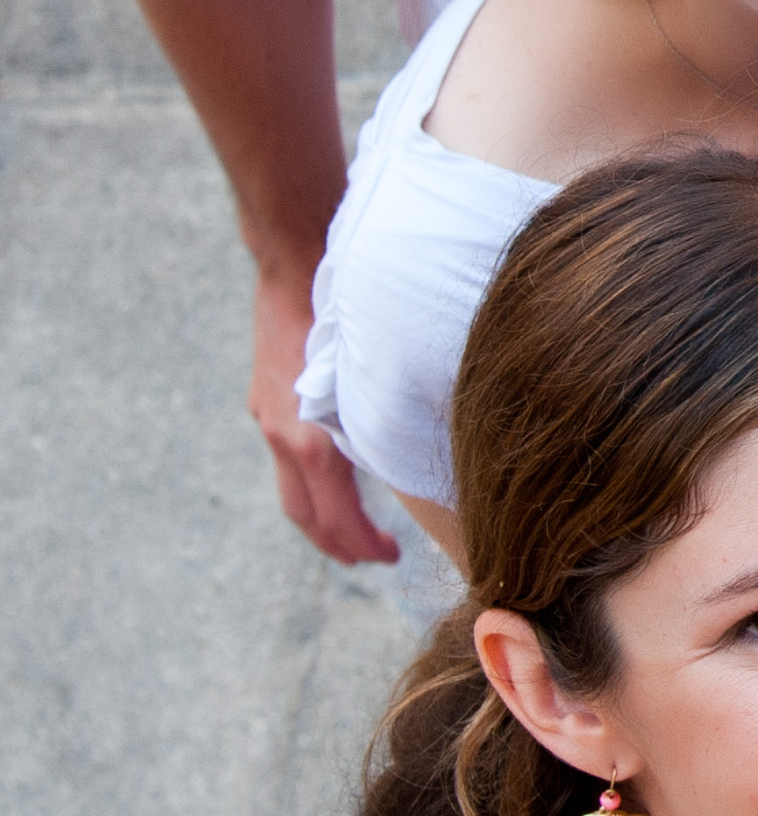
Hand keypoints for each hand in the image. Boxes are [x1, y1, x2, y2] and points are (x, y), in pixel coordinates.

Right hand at [250, 261, 394, 564]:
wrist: (294, 256)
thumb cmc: (345, 301)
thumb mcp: (375, 360)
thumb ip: (389, 406)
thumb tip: (431, 442)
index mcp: (307, 433)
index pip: (332, 511)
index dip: (360, 542)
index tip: (390, 558)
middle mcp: (283, 431)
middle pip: (304, 513)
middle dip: (337, 544)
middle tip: (375, 559)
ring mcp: (270, 416)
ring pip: (293, 489)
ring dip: (324, 518)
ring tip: (360, 534)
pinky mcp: (268, 401)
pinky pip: (290, 457)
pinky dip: (316, 481)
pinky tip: (344, 478)